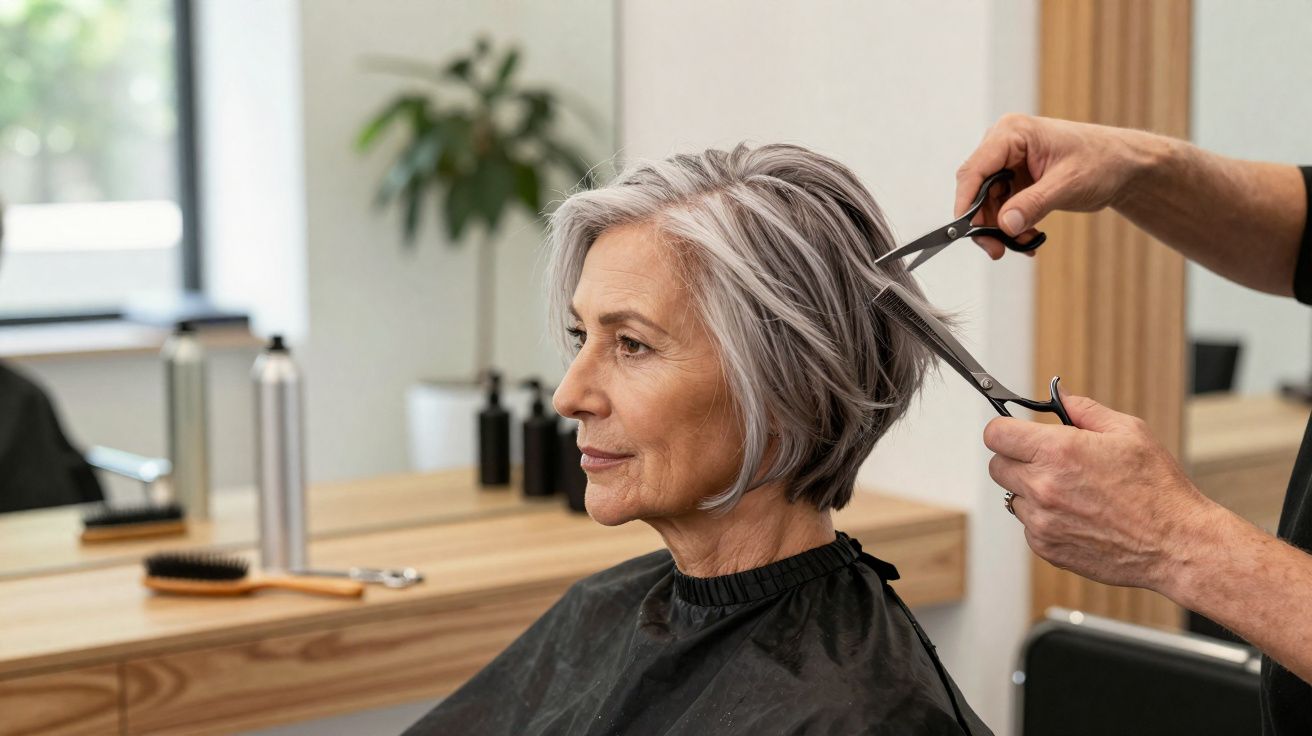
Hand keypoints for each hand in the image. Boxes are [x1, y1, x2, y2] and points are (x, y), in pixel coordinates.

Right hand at [957, 114, 1154, 258]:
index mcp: (1012, 133)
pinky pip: (1002, 208)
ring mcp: (1009, 163)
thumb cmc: (1102, 161)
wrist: (1124, 166)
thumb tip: (1004, 225)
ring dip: (1000, 229)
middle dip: (984, 222)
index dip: (965, 202)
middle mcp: (1004, 145)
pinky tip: (1028, 239)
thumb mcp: (1068, 183)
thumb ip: (1033, 204)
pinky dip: (1011, 227)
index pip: (975, 169)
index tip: (965, 231)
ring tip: (1023, 243)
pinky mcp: (1016, 180)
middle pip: (976, 189)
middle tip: (997, 249)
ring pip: (987, 204)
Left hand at [983, 393, 1220, 590]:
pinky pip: (1028, 525)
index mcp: (1058, 452)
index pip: (996, 434)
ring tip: (1073, 492)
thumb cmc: (1157, 489)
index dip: (1005, 430)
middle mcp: (1043, 486)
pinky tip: (1079, 516)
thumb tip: (1059, 396)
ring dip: (1032, 491)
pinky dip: (1045, 518)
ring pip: (1013, 496)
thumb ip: (1084, 410)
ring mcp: (1041, 520)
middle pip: (997, 466)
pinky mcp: (1046, 547)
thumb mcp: (1128, 432)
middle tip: (1049, 461)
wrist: (1175, 544)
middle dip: (1018, 458)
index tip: (1016, 433)